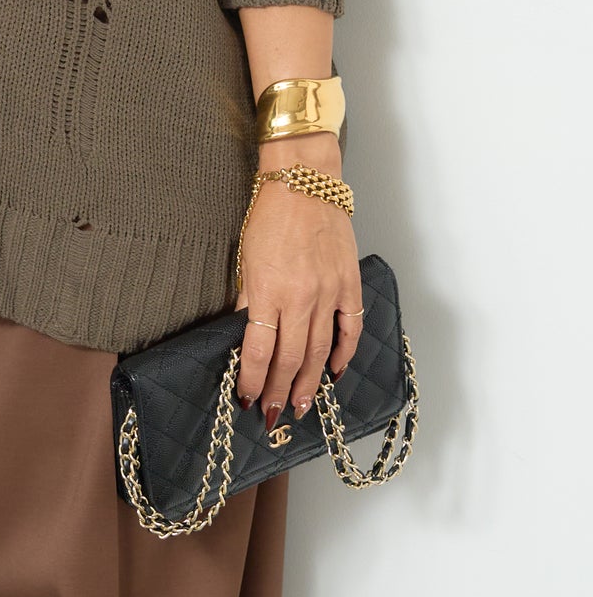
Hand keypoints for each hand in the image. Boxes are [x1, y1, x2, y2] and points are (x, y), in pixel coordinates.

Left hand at [232, 134, 363, 426]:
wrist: (304, 180)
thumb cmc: (268, 214)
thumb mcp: (245, 257)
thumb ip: (248, 299)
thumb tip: (247, 335)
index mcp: (268, 290)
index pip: (259, 350)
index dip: (253, 379)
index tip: (247, 399)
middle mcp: (300, 297)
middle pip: (290, 359)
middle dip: (279, 391)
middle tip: (274, 416)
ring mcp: (329, 292)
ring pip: (319, 352)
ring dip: (308, 384)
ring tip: (300, 406)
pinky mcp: (348, 284)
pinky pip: (350, 328)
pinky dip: (343, 353)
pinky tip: (334, 371)